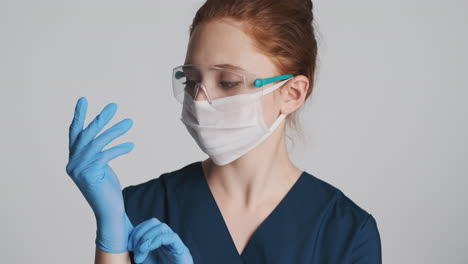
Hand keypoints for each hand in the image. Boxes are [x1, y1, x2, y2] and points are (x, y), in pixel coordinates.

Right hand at [66, 97, 134, 252]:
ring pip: (98, 143)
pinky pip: (105, 155)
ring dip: (115, 131)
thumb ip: (97, 153)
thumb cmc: (107, 189)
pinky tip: (130, 145)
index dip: (79, 116)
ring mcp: (78, 170)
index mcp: (74, 160)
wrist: (110, 211)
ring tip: (129, 122)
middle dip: (100, 118)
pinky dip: (119, 148)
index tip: (83, 100)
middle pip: (87, 135)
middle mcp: (72, 163)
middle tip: (114, 106)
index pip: (75, 134)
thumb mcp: (101, 167)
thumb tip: (104, 137)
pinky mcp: (89, 175)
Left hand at [128, 218, 193, 263]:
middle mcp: (167, 238)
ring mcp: (175, 243)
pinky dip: (157, 241)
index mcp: (158, 240)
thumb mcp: (144, 260)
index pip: (147, 225)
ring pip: (162, 227)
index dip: (136, 231)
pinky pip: (171, 237)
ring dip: (147, 238)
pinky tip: (148, 249)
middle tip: (132, 249)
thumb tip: (122, 245)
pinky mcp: (181, 249)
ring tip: (141, 251)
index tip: (127, 245)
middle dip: (140, 233)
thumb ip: (137, 252)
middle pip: (154, 223)